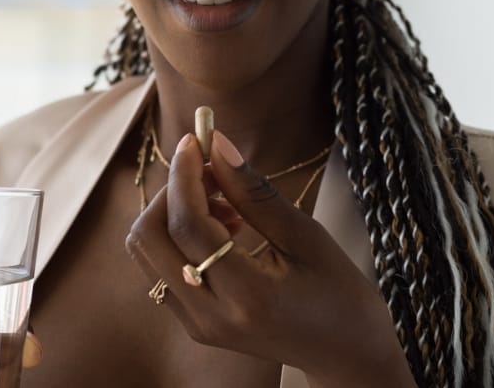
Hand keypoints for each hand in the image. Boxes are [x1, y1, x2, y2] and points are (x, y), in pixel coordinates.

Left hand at [125, 132, 414, 386]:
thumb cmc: (339, 293)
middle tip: (208, 168)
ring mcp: (197, 325)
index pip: (187, 227)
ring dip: (172, 213)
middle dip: (170, 192)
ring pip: (147, 252)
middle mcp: (210, 317)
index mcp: (247, 296)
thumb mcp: (305, 235)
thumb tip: (216, 144)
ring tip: (224, 202)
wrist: (346, 352)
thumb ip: (254, 192)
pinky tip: (221, 226)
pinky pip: (161, 268)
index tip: (197, 140)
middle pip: (149, 239)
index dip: (185, 176)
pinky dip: (178, 236)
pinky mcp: (194, 324)